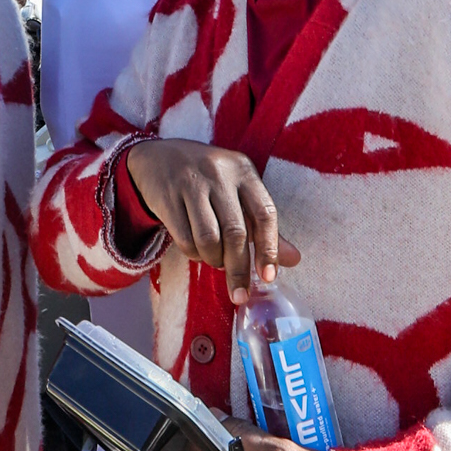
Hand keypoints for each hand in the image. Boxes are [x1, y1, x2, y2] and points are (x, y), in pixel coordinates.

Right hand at [123, 139, 300, 303]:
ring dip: (214, 260)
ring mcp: (192, 183)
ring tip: (216, 262)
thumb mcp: (238, 192)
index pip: (264, 213)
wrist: (157, 156)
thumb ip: (262, 225)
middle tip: (239, 294)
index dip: (269, 249)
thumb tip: (293, 260)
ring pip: (209, 238)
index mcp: (244, 171)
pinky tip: (197, 251)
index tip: (268, 278)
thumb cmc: (207, 180)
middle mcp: (220, 174)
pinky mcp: (167, 196)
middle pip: (236, 232)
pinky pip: (184, 239)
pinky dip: (194, 254)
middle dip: (239, 269)